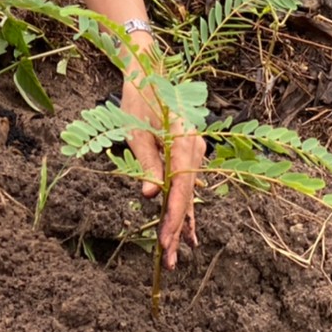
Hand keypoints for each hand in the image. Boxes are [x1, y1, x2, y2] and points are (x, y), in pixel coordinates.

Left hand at [122, 73, 204, 269]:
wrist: (149, 71)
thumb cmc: (138, 98)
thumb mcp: (136, 130)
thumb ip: (147, 163)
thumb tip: (150, 196)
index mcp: (185, 140)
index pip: (182, 187)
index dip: (174, 216)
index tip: (165, 239)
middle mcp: (195, 148)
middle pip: (188, 195)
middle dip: (178, 228)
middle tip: (169, 260)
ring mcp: (194, 152)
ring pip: (189, 194)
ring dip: (181, 223)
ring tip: (175, 255)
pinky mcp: (188, 154)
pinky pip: (188, 186)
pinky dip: (186, 208)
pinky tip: (189, 233)